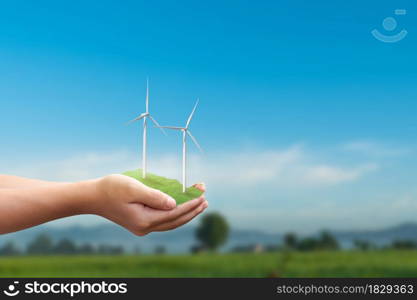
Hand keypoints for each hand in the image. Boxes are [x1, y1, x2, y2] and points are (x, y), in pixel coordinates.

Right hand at [93, 174, 207, 235]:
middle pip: (175, 221)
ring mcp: (142, 227)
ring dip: (186, 213)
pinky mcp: (140, 223)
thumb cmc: (111, 189)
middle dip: (192, 211)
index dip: (190, 205)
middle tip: (205, 200)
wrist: (92, 197)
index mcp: (145, 220)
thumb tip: (174, 204)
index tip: (202, 196)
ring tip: (199, 204)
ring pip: (170, 222)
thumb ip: (155, 196)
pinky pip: (163, 220)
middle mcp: (145, 227)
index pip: (175, 213)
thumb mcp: (134, 188)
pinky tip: (180, 208)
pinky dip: (175, 214)